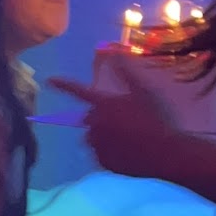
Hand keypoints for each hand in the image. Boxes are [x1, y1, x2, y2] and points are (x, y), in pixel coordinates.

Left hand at [50, 56, 178, 176]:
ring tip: (128, 137)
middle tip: (124, 120)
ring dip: (104, 135)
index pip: (79, 91)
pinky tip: (128, 151)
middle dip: (101, 118)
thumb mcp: (145, 91)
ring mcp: (97, 144)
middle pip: (89, 118)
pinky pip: (101, 155)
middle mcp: (95, 124)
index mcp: (103, 104)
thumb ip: (127, 72)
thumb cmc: (157, 119)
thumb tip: (113, 53)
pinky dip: (109, 152)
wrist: (167, 153)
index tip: (49, 80)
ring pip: (94, 137)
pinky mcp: (103, 162)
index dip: (63, 85)